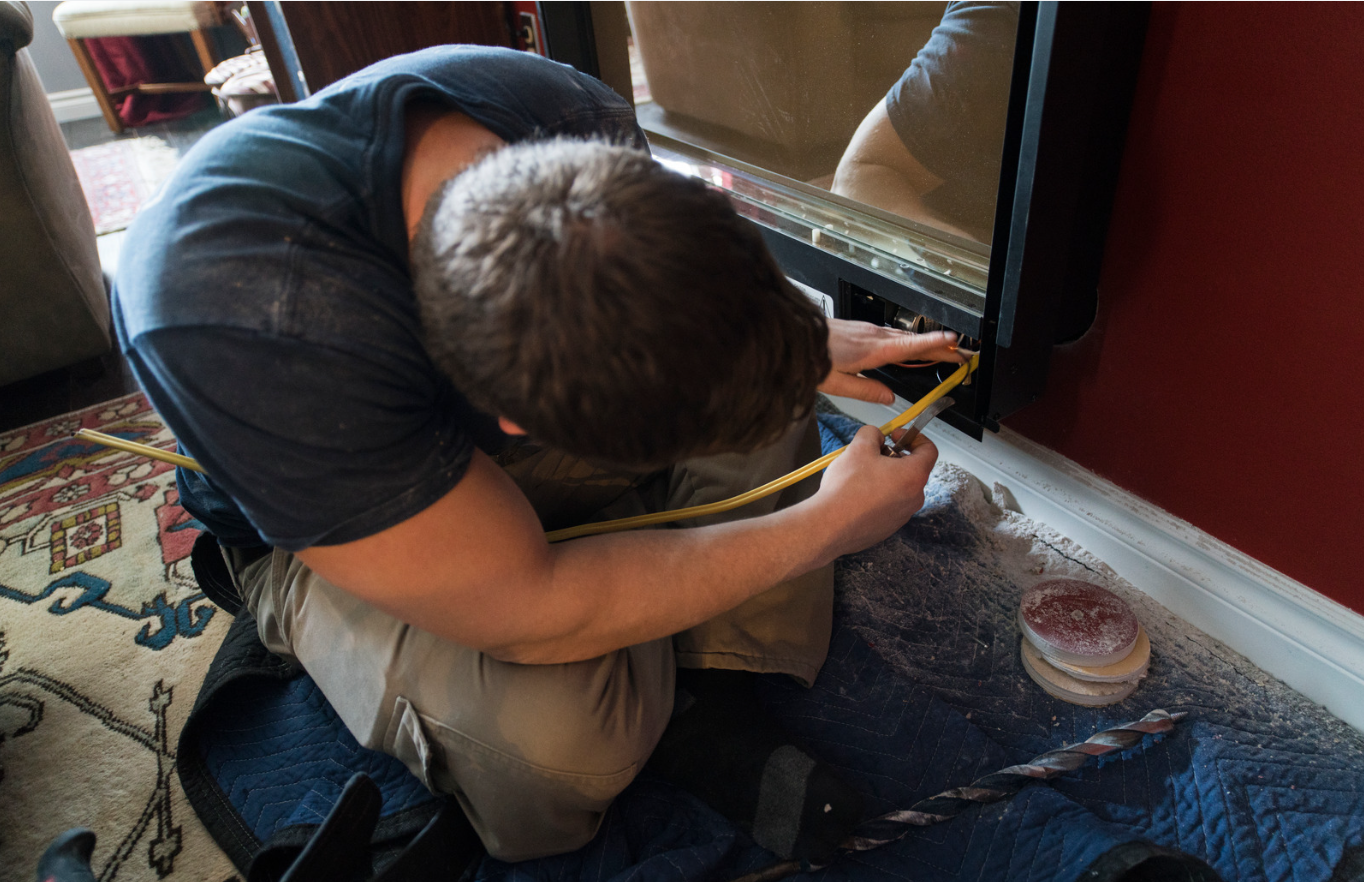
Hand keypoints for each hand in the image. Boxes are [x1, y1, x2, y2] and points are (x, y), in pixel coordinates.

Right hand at [811, 425, 937, 557]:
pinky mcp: (888, 527)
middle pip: (912, 469)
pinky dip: (876, 496)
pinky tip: (855, 495)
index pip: (929, 450)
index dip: (914, 437)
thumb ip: (872, 434)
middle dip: (894, 457)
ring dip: (884, 477)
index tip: (895, 436)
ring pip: (898, 487)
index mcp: (913, 476)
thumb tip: (876, 437)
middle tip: (872, 455)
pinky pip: (887, 505)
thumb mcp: (859, 447)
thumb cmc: (847, 488)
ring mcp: (902, 516)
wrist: (829, 526)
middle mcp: (914, 498)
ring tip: (859, 476)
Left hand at [819, 318, 969, 403]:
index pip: (910, 347)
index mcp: (871, 350)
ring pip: (905, 338)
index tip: (955, 343)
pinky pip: (893, 336)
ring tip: (948, 352)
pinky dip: (911, 342)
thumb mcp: (837, 384)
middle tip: (964, 354)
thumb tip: (889, 397)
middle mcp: (873, 337)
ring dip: (928, 345)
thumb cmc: (810, 358)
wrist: (793, 336)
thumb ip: (866, 391)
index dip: (934, 346)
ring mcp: (868, 331)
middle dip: (942, 348)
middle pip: (915, 343)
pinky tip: (914, 348)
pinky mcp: (862, 330)